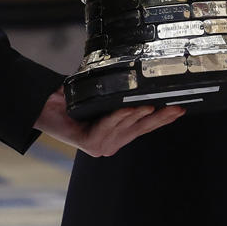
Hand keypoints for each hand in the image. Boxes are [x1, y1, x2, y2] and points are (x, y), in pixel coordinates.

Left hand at [34, 90, 183, 156]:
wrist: (46, 106)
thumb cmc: (74, 100)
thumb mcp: (104, 98)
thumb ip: (122, 98)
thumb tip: (143, 79)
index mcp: (118, 135)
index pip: (145, 126)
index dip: (163, 119)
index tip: (180, 109)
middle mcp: (111, 144)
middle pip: (140, 128)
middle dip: (160, 118)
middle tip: (176, 108)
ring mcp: (101, 146)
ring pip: (126, 126)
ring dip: (140, 115)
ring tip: (153, 104)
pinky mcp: (89, 144)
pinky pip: (108, 126)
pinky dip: (119, 117)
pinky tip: (128, 108)